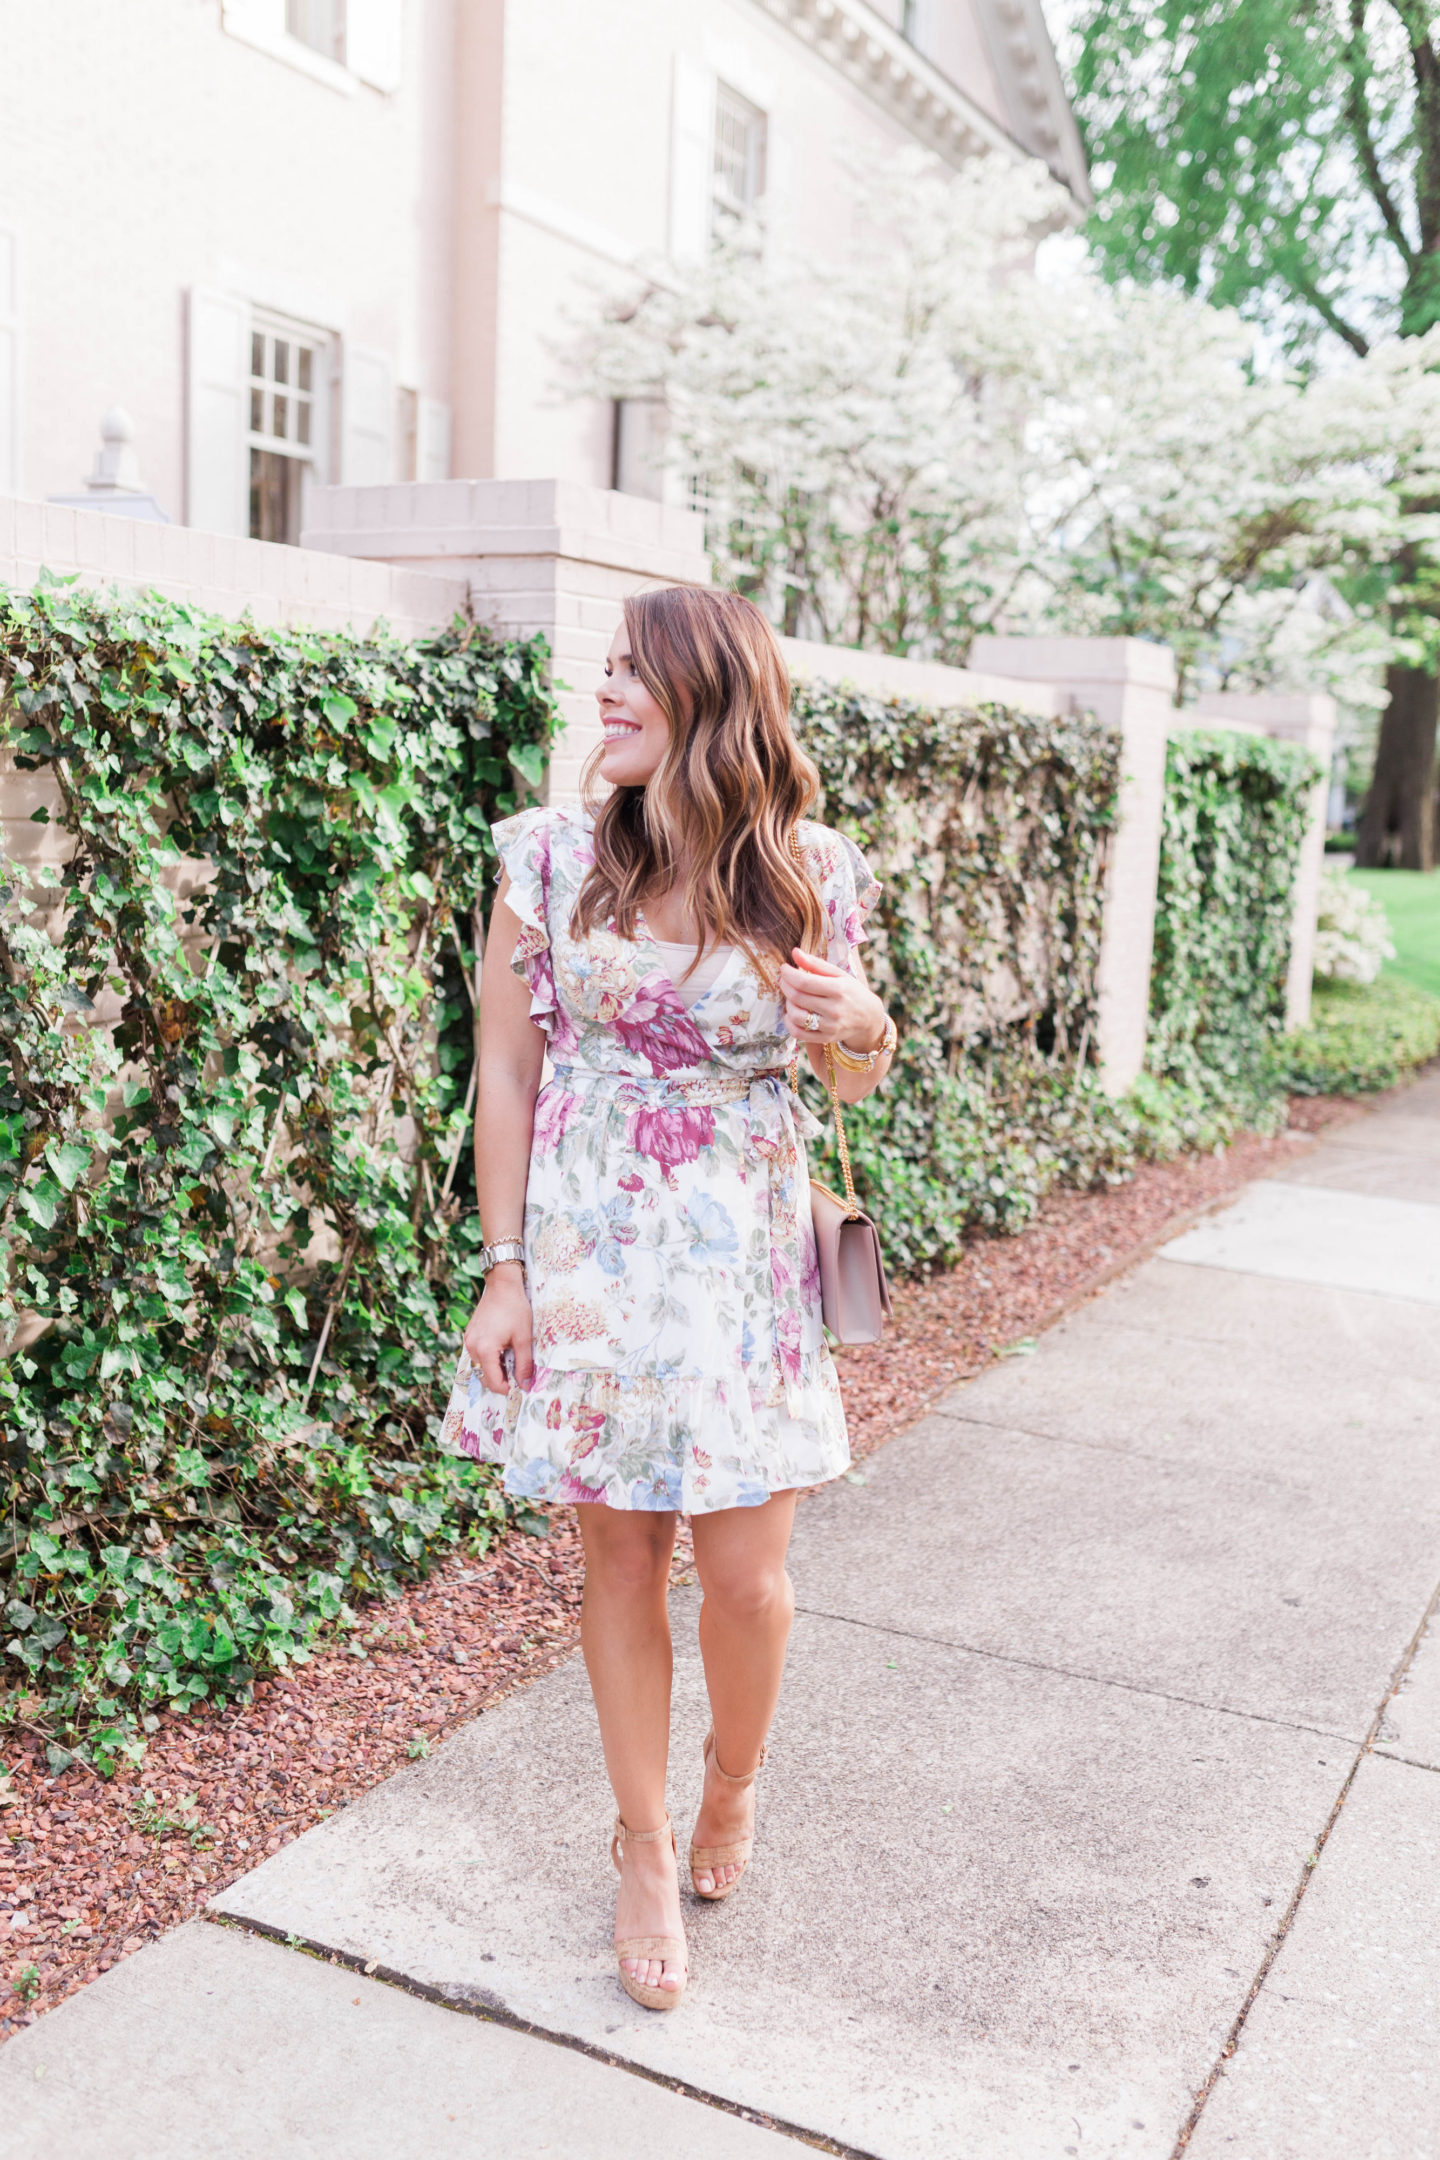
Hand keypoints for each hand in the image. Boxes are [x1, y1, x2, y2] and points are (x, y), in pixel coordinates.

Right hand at [462, 1267, 533, 1392]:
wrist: (502, 1285)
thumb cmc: (515, 1309)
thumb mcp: (524, 1338)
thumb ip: (524, 1364)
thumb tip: (526, 1385)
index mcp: (485, 1350)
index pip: (493, 1382)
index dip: (507, 1389)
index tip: (520, 1388)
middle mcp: (472, 1347)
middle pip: (484, 1376)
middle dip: (501, 1379)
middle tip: (518, 1373)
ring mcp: (469, 1341)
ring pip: (480, 1366)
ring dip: (495, 1368)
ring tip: (512, 1358)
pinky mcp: (470, 1335)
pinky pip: (478, 1354)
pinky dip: (489, 1358)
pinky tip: (503, 1349)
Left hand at [778, 948, 886, 1050]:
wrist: (868, 1017)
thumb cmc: (851, 991)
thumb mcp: (838, 974)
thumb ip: (816, 964)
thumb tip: (795, 952)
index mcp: (838, 989)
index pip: (804, 982)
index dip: (788, 974)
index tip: (784, 969)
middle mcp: (834, 1009)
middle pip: (797, 997)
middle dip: (785, 986)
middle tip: (785, 980)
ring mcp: (830, 1026)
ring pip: (796, 1016)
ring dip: (787, 1004)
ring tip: (791, 997)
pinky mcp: (826, 1038)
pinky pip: (799, 1033)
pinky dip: (789, 1023)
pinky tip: (792, 1014)